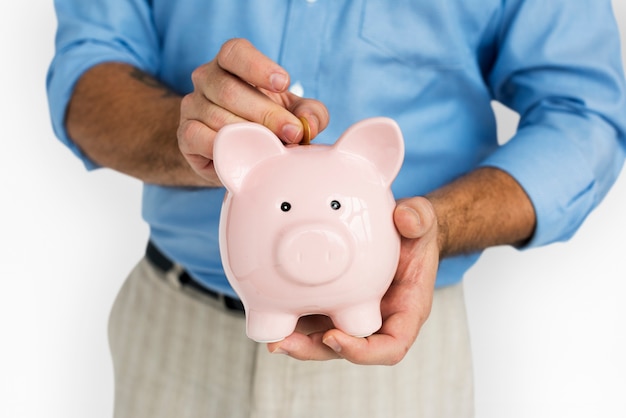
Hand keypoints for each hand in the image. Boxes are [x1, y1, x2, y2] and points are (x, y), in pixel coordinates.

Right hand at [177, 38, 328, 181]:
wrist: (233, 151)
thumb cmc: (266, 124)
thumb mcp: (294, 114)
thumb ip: (310, 114)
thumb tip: (310, 124)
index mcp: (231, 64)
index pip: (235, 52)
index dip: (258, 66)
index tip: (284, 83)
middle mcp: (206, 79)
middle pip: (229, 90)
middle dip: (266, 114)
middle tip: (293, 132)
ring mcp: (192, 106)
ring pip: (217, 116)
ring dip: (249, 134)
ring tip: (273, 148)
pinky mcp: (185, 134)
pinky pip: (198, 137)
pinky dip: (222, 146)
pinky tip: (241, 152)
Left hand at [266, 196, 438, 364]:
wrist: (398, 230)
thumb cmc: (414, 233)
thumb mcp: (422, 221)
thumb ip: (419, 218)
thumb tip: (406, 218)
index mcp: (406, 311)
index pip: (390, 346)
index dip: (363, 351)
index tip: (335, 337)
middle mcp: (378, 320)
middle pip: (347, 349)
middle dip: (316, 350)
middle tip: (286, 343)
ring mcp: (352, 314)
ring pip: (324, 338)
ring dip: (297, 340)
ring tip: (271, 337)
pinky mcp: (333, 303)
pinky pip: (312, 317)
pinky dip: (291, 318)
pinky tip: (268, 309)